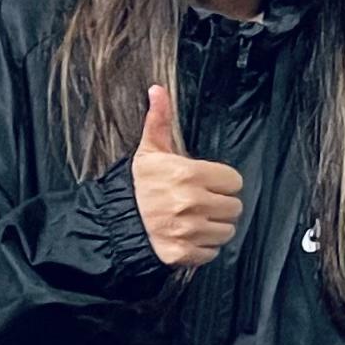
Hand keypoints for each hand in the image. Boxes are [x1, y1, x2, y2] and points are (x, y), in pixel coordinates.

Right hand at [133, 83, 246, 266]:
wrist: (110, 223)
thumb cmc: (134, 186)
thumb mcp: (148, 152)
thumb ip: (160, 122)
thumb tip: (158, 91)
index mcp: (188, 175)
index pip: (234, 181)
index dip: (222, 183)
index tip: (207, 184)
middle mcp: (191, 203)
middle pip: (234, 207)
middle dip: (220, 205)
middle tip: (199, 203)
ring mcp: (188, 230)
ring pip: (227, 231)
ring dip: (214, 227)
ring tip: (193, 220)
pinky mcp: (183, 253)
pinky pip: (212, 252)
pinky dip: (203, 247)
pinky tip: (187, 236)